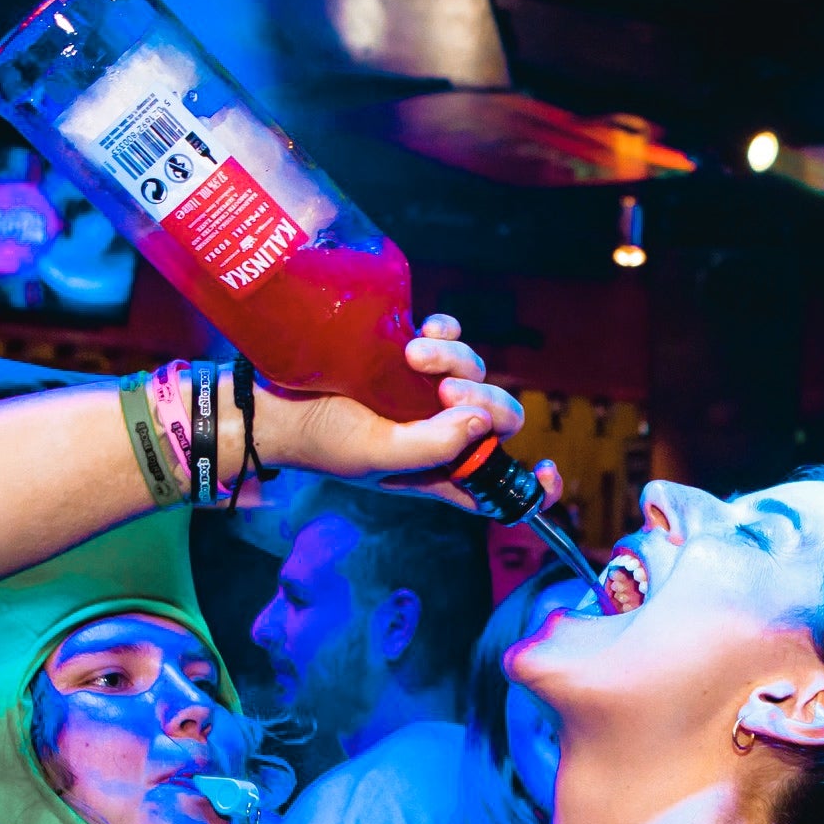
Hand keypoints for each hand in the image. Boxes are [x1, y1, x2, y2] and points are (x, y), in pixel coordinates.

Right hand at [258, 314, 563, 513]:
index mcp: (442, 474)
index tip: (547, 469)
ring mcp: (428, 394)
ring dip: (454, 358)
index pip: (502, 491)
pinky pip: (451, 337)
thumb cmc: (321, 442)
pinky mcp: (410, 359)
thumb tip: (483, 423)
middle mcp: (443, 435)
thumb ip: (435, 448)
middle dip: (485, 401)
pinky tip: (417, 335)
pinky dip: (444, 331)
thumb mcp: (379, 457)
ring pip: (476, 371)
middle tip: (445, 393)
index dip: (535, 488)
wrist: (276, 404)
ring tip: (413, 355)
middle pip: (500, 419)